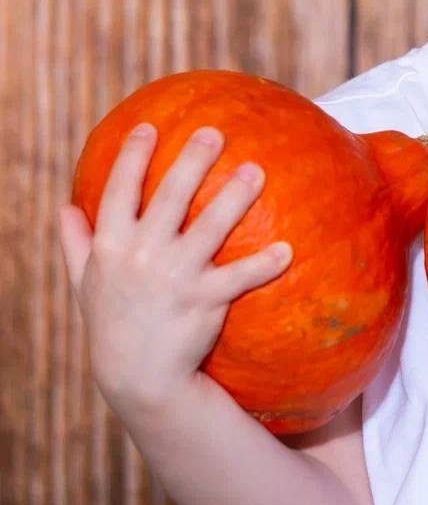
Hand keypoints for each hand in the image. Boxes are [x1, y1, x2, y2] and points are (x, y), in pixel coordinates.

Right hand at [58, 123, 292, 415]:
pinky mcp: (204, 302)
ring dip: (235, 198)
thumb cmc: (113, 322)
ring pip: (210, 228)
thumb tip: (63, 207)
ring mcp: (174, 279)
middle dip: (192, 161)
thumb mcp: (85, 284)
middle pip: (169, 198)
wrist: (138, 377)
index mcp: (111, 246)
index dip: (132, 158)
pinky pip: (239, 278)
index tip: (147, 127)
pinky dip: (264, 264)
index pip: (119, 192)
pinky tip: (287, 250)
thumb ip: (76, 244)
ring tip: (257, 171)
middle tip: (214, 132)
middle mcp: (141, 257)